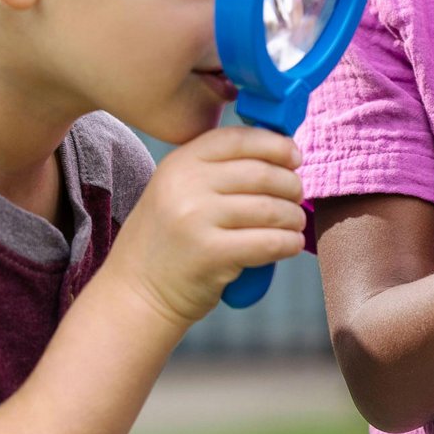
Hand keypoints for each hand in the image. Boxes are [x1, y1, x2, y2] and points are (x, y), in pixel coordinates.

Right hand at [100, 127, 305, 328]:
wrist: (135, 294)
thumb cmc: (169, 240)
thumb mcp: (178, 190)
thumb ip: (217, 169)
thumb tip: (281, 153)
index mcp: (180, 162)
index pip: (238, 138)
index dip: (275, 144)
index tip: (295, 156)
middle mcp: (186, 185)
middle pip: (260, 172)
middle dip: (290, 184)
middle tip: (298, 196)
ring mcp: (196, 219)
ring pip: (269, 208)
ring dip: (293, 216)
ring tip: (295, 223)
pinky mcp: (211, 254)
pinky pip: (267, 242)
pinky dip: (288, 243)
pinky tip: (291, 244)